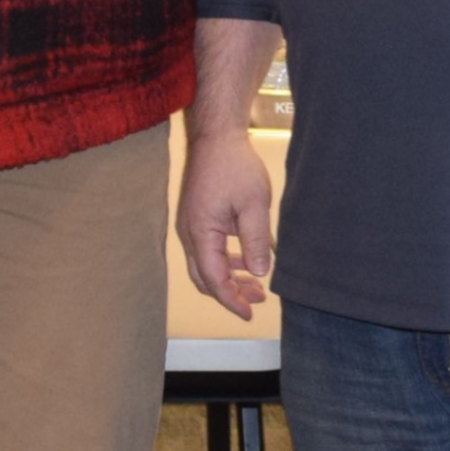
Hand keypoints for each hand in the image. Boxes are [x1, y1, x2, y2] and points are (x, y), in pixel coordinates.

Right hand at [176, 126, 275, 321]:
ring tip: (256, 282)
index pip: (214, 279)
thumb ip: (256, 241)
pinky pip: (208, 248)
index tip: (249, 313)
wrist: (217, 137)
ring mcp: (191, 225)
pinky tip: (248, 257)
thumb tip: (260, 272)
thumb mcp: (254, 205)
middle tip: (257, 300)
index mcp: (200, 233)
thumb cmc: (234, 166)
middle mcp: (189, 233)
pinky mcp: (197, 217)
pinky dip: (226, 259)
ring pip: (206, 263)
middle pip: (205, 277)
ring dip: (230, 276)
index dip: (232, 300)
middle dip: (230, 292)